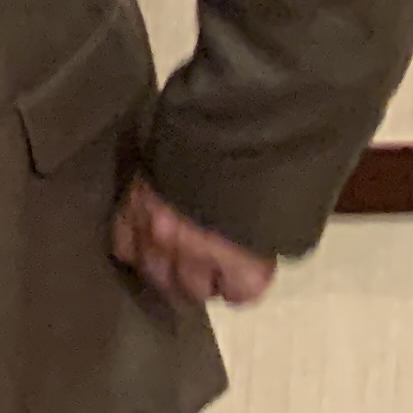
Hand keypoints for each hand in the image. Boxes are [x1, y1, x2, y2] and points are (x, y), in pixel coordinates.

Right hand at [112, 177, 275, 309]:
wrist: (236, 118)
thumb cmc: (272, 166)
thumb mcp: (289, 209)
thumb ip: (267, 237)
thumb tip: (253, 249)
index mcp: (242, 258)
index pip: (238, 294)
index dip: (241, 284)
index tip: (241, 273)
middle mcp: (197, 254)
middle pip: (190, 290)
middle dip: (199, 282)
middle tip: (205, 269)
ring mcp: (158, 231)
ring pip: (153, 272)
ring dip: (164, 270)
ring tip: (172, 260)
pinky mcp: (131, 206)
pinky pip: (123, 244)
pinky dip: (134, 246)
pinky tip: (145, 241)